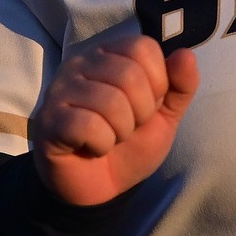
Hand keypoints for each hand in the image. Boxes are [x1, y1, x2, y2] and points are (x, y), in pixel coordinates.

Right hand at [31, 31, 198, 206]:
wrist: (99, 188)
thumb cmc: (129, 144)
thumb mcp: (165, 116)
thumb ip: (180, 86)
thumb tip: (186, 54)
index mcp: (110, 54)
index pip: (144, 48)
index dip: (157, 83)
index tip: (146, 106)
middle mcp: (81, 63)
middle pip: (129, 75)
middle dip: (140, 113)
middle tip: (125, 127)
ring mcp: (60, 89)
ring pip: (110, 102)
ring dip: (120, 132)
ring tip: (109, 137)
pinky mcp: (49, 119)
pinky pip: (88, 125)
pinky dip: (101, 144)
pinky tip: (91, 147)